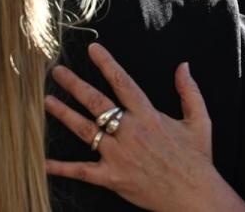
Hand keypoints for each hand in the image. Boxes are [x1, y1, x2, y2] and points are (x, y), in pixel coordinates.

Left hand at [45, 43, 244, 211]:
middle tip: (58, 72)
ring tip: (47, 101)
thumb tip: (183, 66)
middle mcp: (130, 131)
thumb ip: (189, 91)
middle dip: (74, 84)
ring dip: (64, 114)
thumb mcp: (200, 121)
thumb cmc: (197, 159)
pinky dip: (61, 168)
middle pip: (96, 102)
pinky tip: (45, 162)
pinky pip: (82, 171)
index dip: (106, 63)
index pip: (122, 82)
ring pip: (85, 130)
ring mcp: (118, 155)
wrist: (195, 195)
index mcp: (149, 115)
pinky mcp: (112, 177)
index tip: (92, 49)